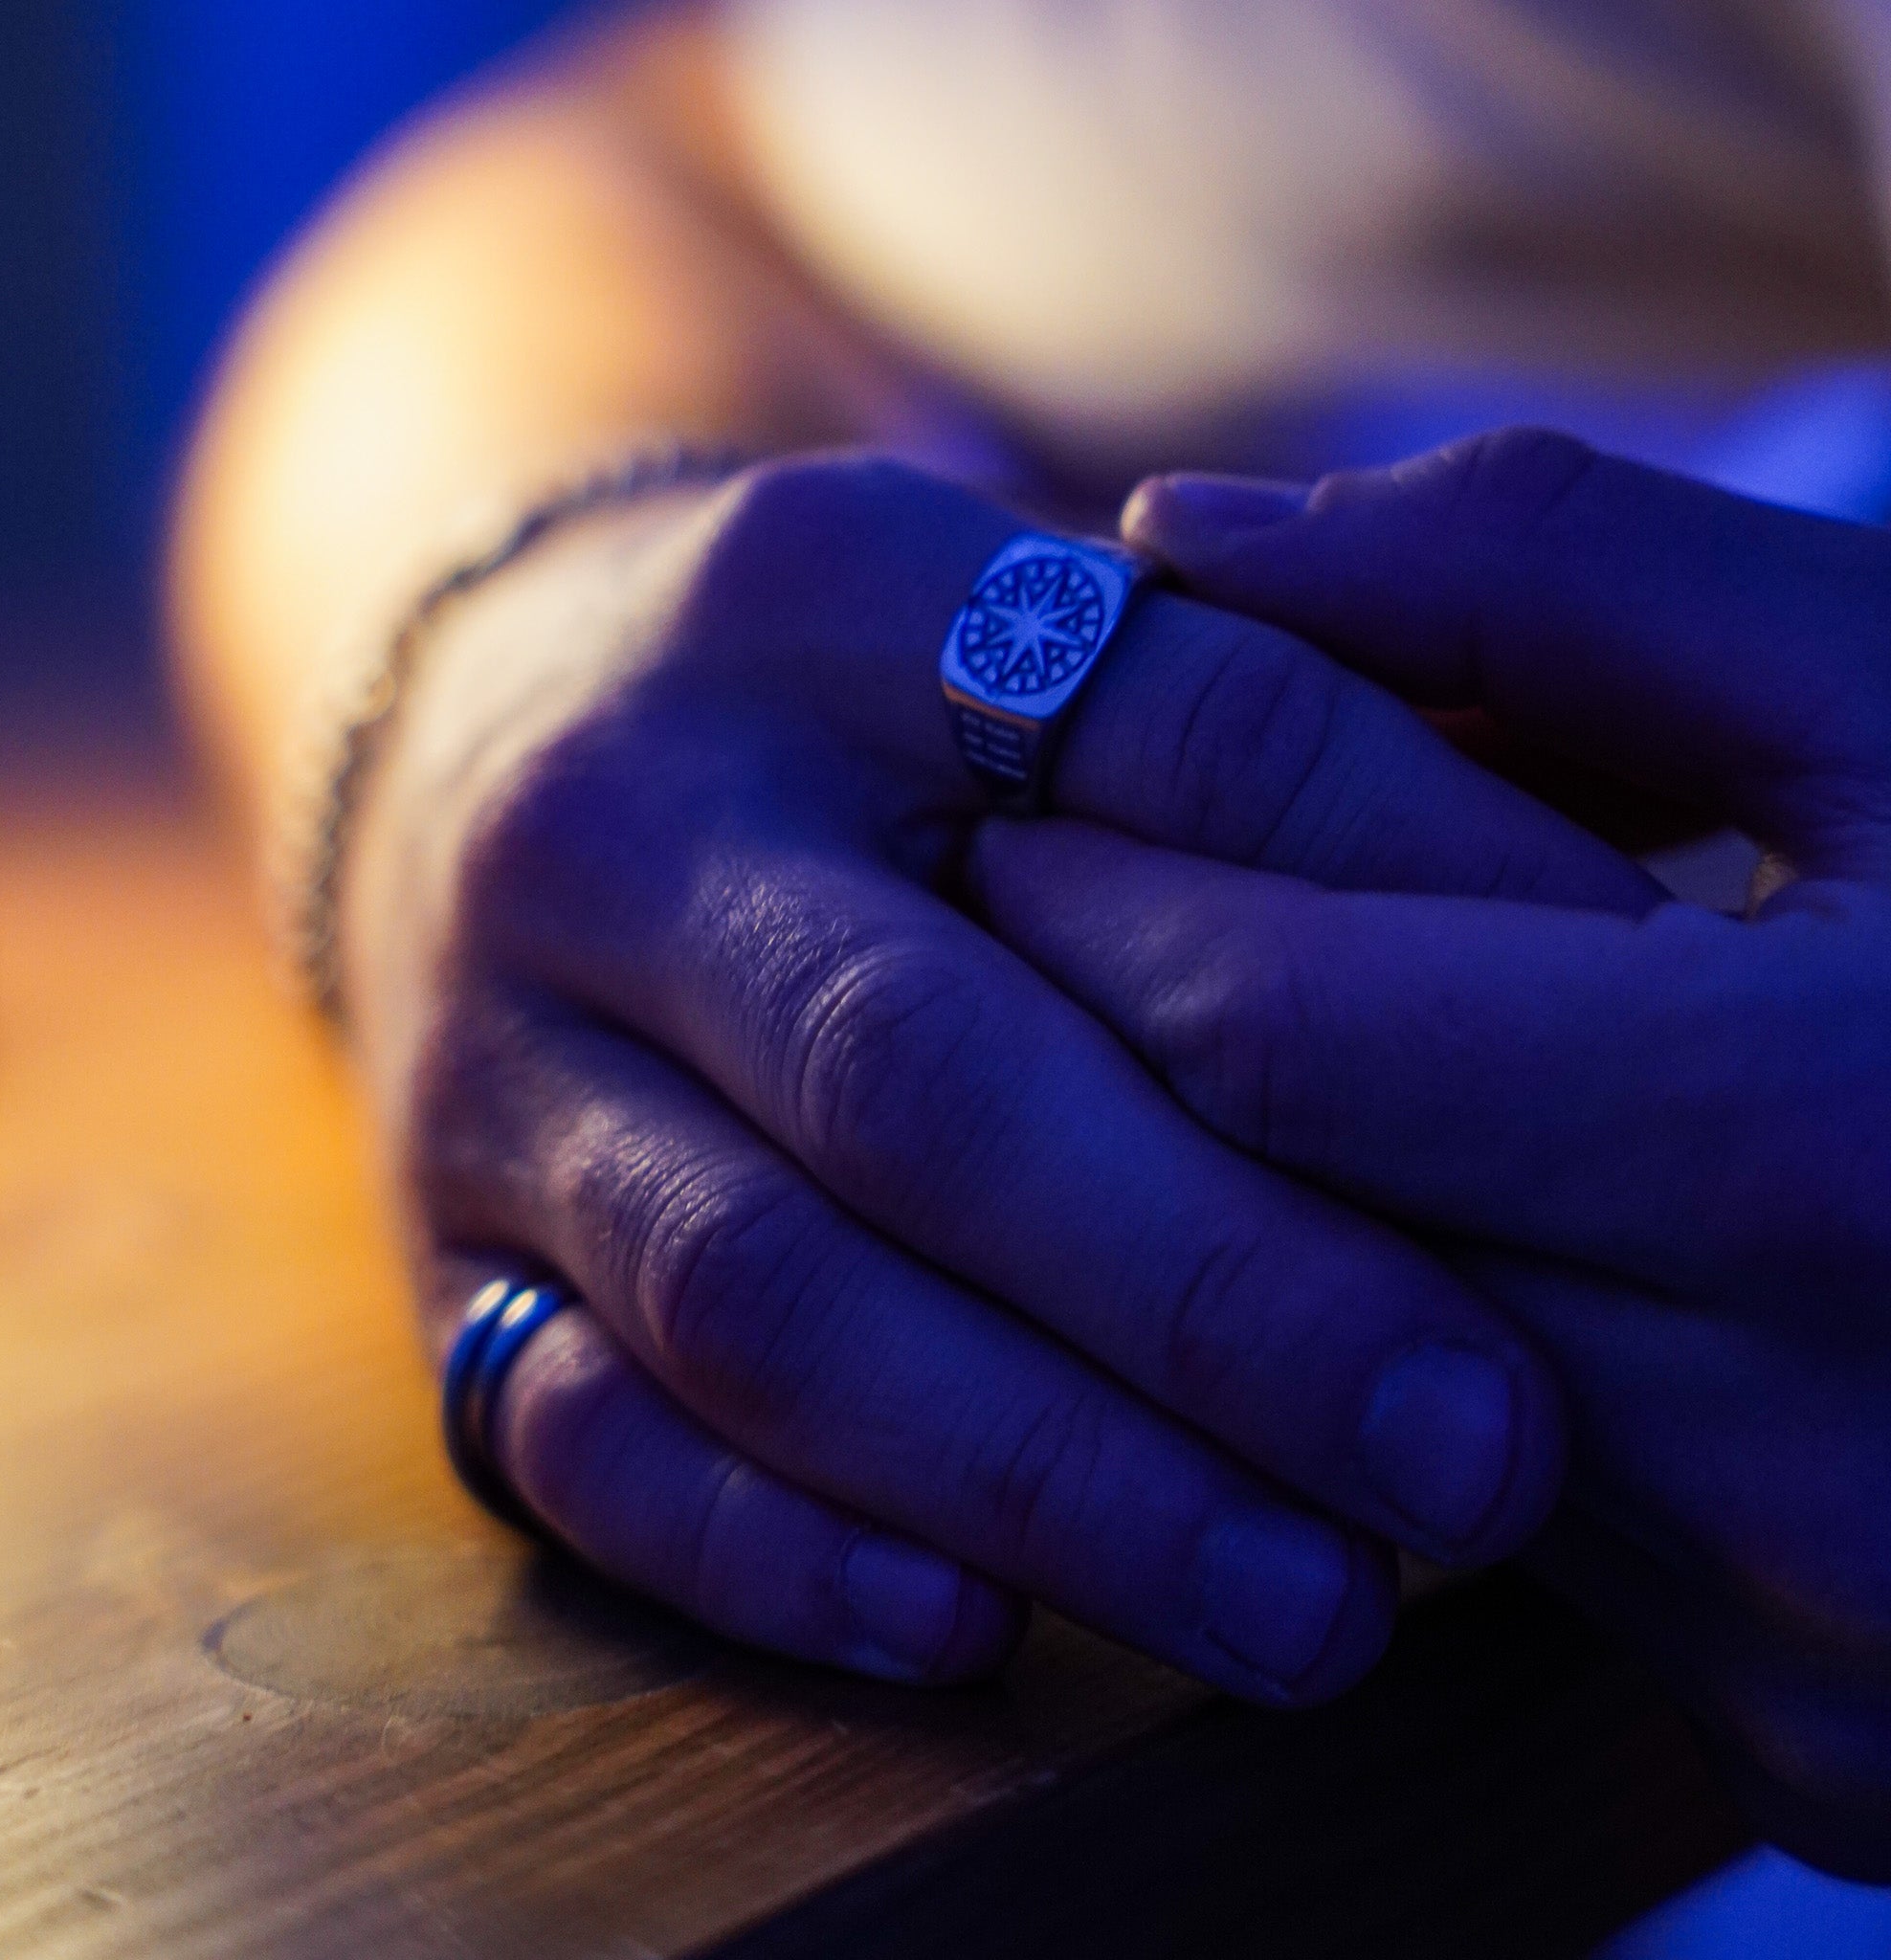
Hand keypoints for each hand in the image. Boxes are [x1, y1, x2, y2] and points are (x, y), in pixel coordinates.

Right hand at [345, 454, 1647, 1702]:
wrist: (497, 732)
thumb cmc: (847, 705)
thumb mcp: (1017, 627)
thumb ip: (1263, 733)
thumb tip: (1566, 929)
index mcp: (823, 599)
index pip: (1165, 741)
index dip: (1406, 915)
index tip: (1616, 1088)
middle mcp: (620, 824)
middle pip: (923, 1073)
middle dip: (1217, 1288)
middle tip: (1475, 1461)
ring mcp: (496, 1056)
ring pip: (760, 1293)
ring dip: (1042, 1468)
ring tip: (1306, 1603)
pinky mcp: (440, 1256)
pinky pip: (575, 1434)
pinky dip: (776, 1549)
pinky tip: (972, 1627)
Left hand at [975, 432, 1890, 1870]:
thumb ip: (1538, 577)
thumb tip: (1176, 532)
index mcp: (1838, 1158)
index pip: (1255, 1029)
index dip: (1094, 892)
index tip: (1021, 794)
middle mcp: (1797, 1467)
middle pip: (1254, 1221)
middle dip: (1119, 1047)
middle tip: (1052, 893)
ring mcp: (1799, 1655)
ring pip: (1338, 1387)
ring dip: (1260, 1198)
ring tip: (1266, 1025)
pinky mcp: (1810, 1756)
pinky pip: (1485, 1523)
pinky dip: (1414, 1349)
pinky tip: (1468, 1218)